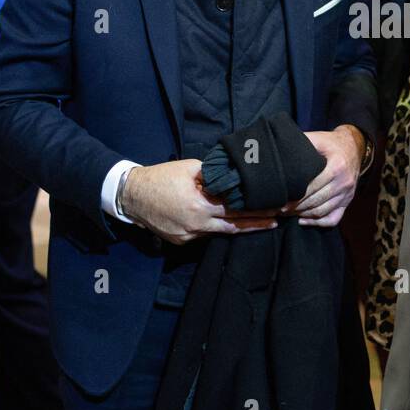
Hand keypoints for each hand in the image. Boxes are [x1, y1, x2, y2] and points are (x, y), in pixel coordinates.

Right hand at [121, 159, 278, 244]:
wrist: (132, 196)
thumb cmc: (161, 177)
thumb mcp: (190, 168)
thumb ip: (214, 174)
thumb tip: (234, 174)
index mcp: (200, 206)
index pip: (237, 209)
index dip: (258, 210)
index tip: (276, 208)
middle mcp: (197, 225)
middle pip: (234, 226)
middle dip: (257, 223)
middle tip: (278, 220)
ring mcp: (189, 235)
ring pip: (220, 232)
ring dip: (239, 227)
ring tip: (262, 224)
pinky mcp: (182, 241)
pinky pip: (204, 234)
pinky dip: (216, 227)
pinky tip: (229, 223)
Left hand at [284, 126, 362, 226]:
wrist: (354, 147)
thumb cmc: (332, 143)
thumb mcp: (318, 138)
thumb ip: (302, 143)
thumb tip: (280, 149)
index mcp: (337, 167)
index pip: (312, 187)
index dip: (296, 195)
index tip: (281, 199)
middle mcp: (344, 183)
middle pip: (316, 201)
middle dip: (296, 207)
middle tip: (280, 209)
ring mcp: (347, 194)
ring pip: (322, 211)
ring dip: (304, 214)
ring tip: (288, 213)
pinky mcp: (347, 201)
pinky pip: (333, 218)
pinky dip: (318, 223)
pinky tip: (303, 221)